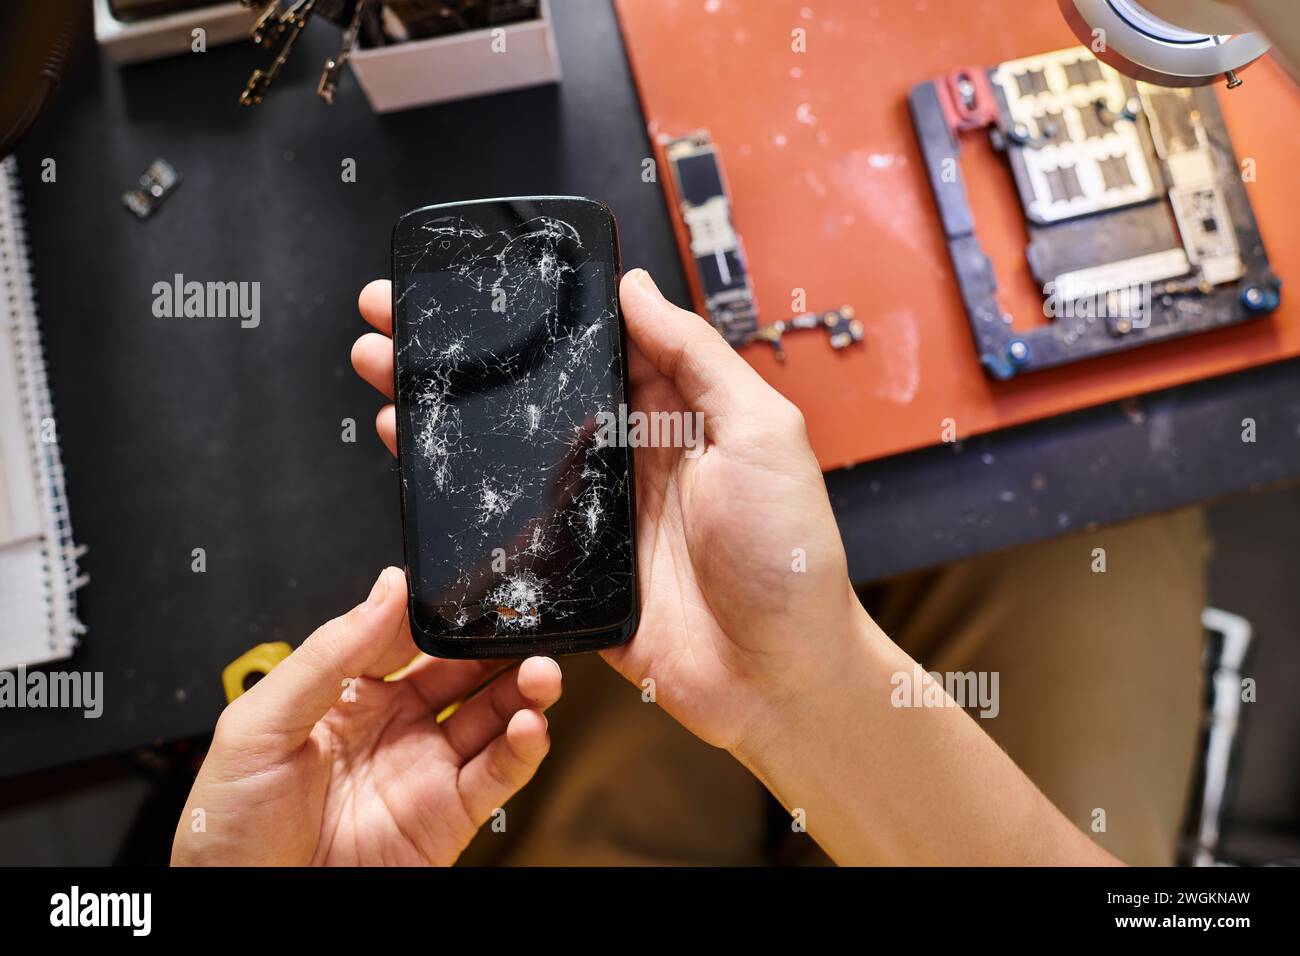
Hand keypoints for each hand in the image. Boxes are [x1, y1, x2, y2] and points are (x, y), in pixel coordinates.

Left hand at [172, 567, 561, 864]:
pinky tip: (528, 724)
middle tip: (522, 620)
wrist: (244, 908)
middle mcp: (394, 727)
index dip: (440, 613)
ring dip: (524, 689)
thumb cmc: (228, 829)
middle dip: (496, 644)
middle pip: (463, 671)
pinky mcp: (449, 815)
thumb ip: (327, 653)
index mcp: (346, 696)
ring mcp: (425, 769)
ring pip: (493, 716)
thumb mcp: (260, 724)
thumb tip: (385, 590)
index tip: (467, 589)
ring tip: (540, 671)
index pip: (407, 637)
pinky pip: (497, 775)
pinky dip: (523, 748)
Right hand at [351, 271, 863, 754]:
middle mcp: (628, 458)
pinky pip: (505, 528)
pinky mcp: (570, 574)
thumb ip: (698, 358)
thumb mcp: (763, 433)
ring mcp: (594, 516)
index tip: (476, 278)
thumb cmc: (790, 555)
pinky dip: (455, 496)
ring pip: (507, 453)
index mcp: (675, 415)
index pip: (594, 344)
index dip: (536, 310)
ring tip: (382, 371)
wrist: (779, 677)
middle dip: (466, 354)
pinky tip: (411, 459)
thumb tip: (637, 285)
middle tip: (396, 314)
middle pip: (535, 393)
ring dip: (443, 413)